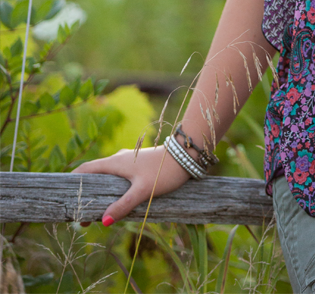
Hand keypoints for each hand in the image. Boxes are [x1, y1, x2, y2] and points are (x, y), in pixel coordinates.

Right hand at [72, 145, 189, 224]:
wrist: (186, 155)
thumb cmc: (163, 171)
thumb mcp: (143, 190)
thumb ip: (124, 205)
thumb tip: (104, 221)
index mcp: (115, 162)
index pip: (86, 169)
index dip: (73, 182)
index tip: (65, 199)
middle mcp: (119, 159)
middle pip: (95, 177)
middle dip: (86, 196)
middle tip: (82, 219)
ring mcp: (129, 162)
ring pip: (108, 179)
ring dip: (100, 195)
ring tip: (97, 217)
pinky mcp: (138, 167)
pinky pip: (118, 179)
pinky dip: (112, 191)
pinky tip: (117, 205)